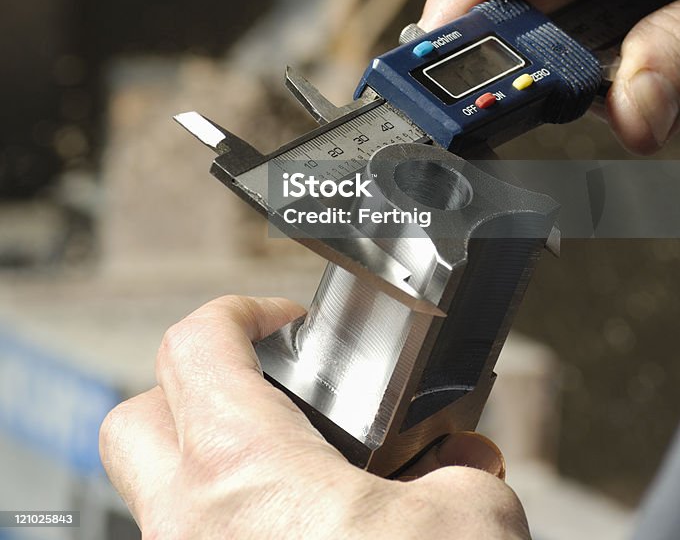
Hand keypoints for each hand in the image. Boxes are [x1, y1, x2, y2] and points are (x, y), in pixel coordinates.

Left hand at [100, 295, 528, 539]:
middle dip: (191, 389)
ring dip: (221, 471)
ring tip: (302, 478)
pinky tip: (314, 537)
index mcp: (242, 466)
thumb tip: (469, 472)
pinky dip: (242, 528)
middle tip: (259, 391)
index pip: (197, 343)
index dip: (240, 310)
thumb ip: (467, 479)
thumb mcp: (468, 525)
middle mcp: (191, 522)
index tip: (280, 321)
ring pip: (162, 497)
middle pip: (137, 418)